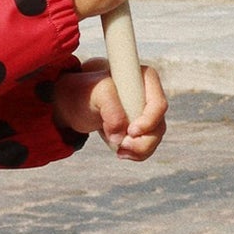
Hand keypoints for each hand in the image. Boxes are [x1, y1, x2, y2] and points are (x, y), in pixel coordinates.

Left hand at [52, 59, 166, 160]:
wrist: (74, 100)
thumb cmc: (86, 90)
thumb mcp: (97, 92)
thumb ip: (111, 109)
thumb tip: (121, 136)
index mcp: (144, 79)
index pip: (158, 104)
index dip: (149, 121)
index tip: (131, 131)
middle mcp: (148, 97)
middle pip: (159, 125)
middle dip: (144, 141)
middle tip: (122, 146)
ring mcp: (145, 113)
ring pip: (154, 138)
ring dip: (139, 150)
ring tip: (119, 151)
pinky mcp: (138, 127)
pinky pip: (145, 145)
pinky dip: (135, 153)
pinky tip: (120, 152)